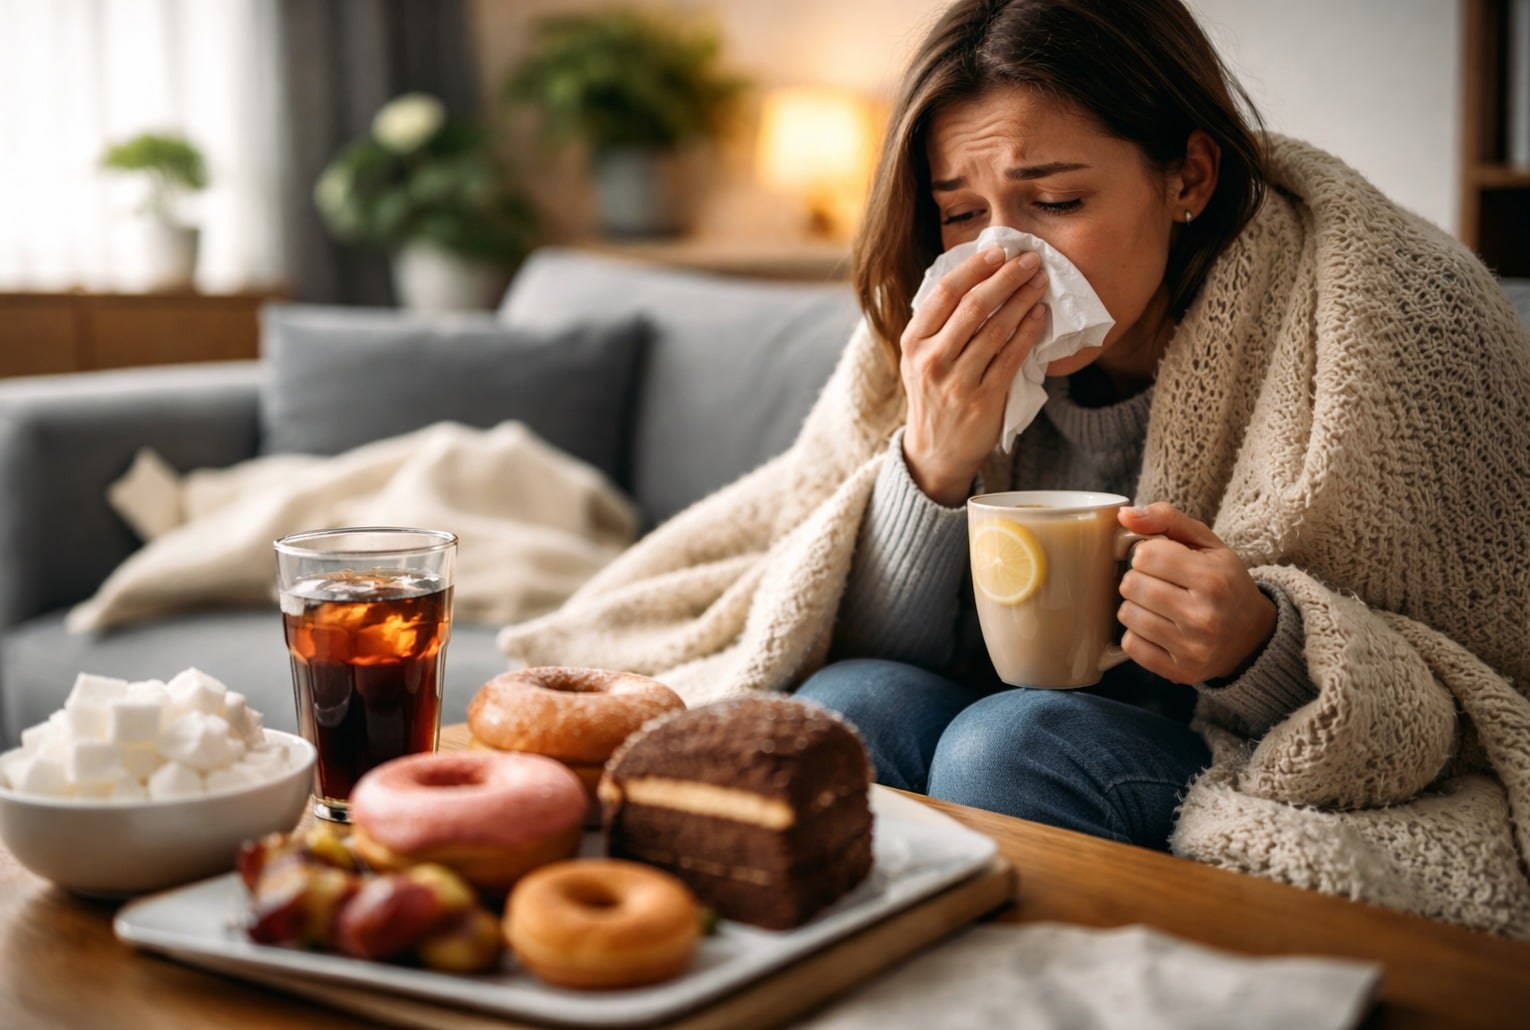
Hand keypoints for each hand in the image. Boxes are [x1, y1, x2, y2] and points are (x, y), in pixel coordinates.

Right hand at [900, 246, 1049, 505]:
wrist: (935, 452)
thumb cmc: (934, 395)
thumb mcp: (920, 358)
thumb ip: (939, 324)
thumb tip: (977, 276)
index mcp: (912, 342)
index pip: (944, 293)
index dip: (975, 268)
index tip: (999, 250)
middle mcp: (930, 360)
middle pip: (973, 307)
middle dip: (1005, 278)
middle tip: (1029, 259)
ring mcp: (956, 382)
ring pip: (995, 330)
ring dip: (1022, 300)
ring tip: (1040, 282)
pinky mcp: (982, 400)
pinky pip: (1011, 358)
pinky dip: (1028, 332)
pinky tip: (1040, 315)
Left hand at [1116, 503, 1276, 683]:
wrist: (1251, 635)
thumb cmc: (1223, 582)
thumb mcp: (1206, 543)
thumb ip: (1166, 519)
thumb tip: (1124, 514)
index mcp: (1212, 578)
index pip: (1144, 555)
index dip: (1147, 554)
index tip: (1162, 560)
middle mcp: (1203, 615)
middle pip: (1131, 584)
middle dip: (1139, 579)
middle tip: (1159, 583)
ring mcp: (1191, 648)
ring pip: (1126, 615)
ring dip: (1135, 606)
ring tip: (1159, 605)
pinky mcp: (1179, 671)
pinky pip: (1130, 645)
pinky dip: (1137, 634)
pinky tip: (1158, 628)